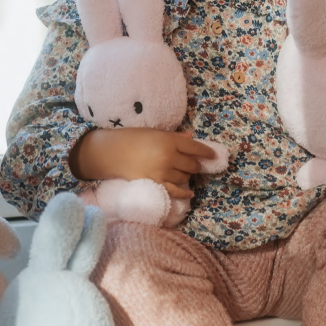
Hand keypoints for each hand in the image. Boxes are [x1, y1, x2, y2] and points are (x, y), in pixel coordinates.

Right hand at [70, 128, 217, 199]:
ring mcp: (163, 171)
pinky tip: (190, 193)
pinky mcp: (156, 183)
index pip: (195, 148)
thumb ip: (175, 137)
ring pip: (185, 177)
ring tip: (185, 173)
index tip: (213, 155)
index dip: (206, 152)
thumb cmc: (133, 138)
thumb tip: (191, 137)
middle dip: (196, 165)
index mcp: (169, 140)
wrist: (113, 153)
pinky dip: (185, 193)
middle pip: (191, 164)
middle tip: (195, 164)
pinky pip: (176, 190)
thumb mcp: (155, 132)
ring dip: (187, 175)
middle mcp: (169, 156)